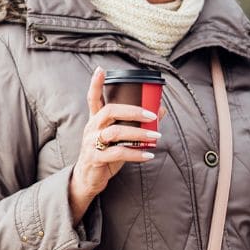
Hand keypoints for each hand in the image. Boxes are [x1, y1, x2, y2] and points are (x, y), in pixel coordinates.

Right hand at [69, 67, 159, 218]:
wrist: (89, 179)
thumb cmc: (106, 154)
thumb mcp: (120, 138)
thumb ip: (136, 124)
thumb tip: (160, 109)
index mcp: (96, 120)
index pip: (93, 98)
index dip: (96, 84)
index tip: (101, 69)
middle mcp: (91, 128)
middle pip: (109, 111)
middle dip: (132, 111)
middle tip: (152, 115)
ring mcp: (91, 143)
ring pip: (115, 132)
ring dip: (139, 134)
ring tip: (156, 137)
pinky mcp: (95, 158)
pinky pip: (118, 153)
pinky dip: (136, 154)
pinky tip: (149, 155)